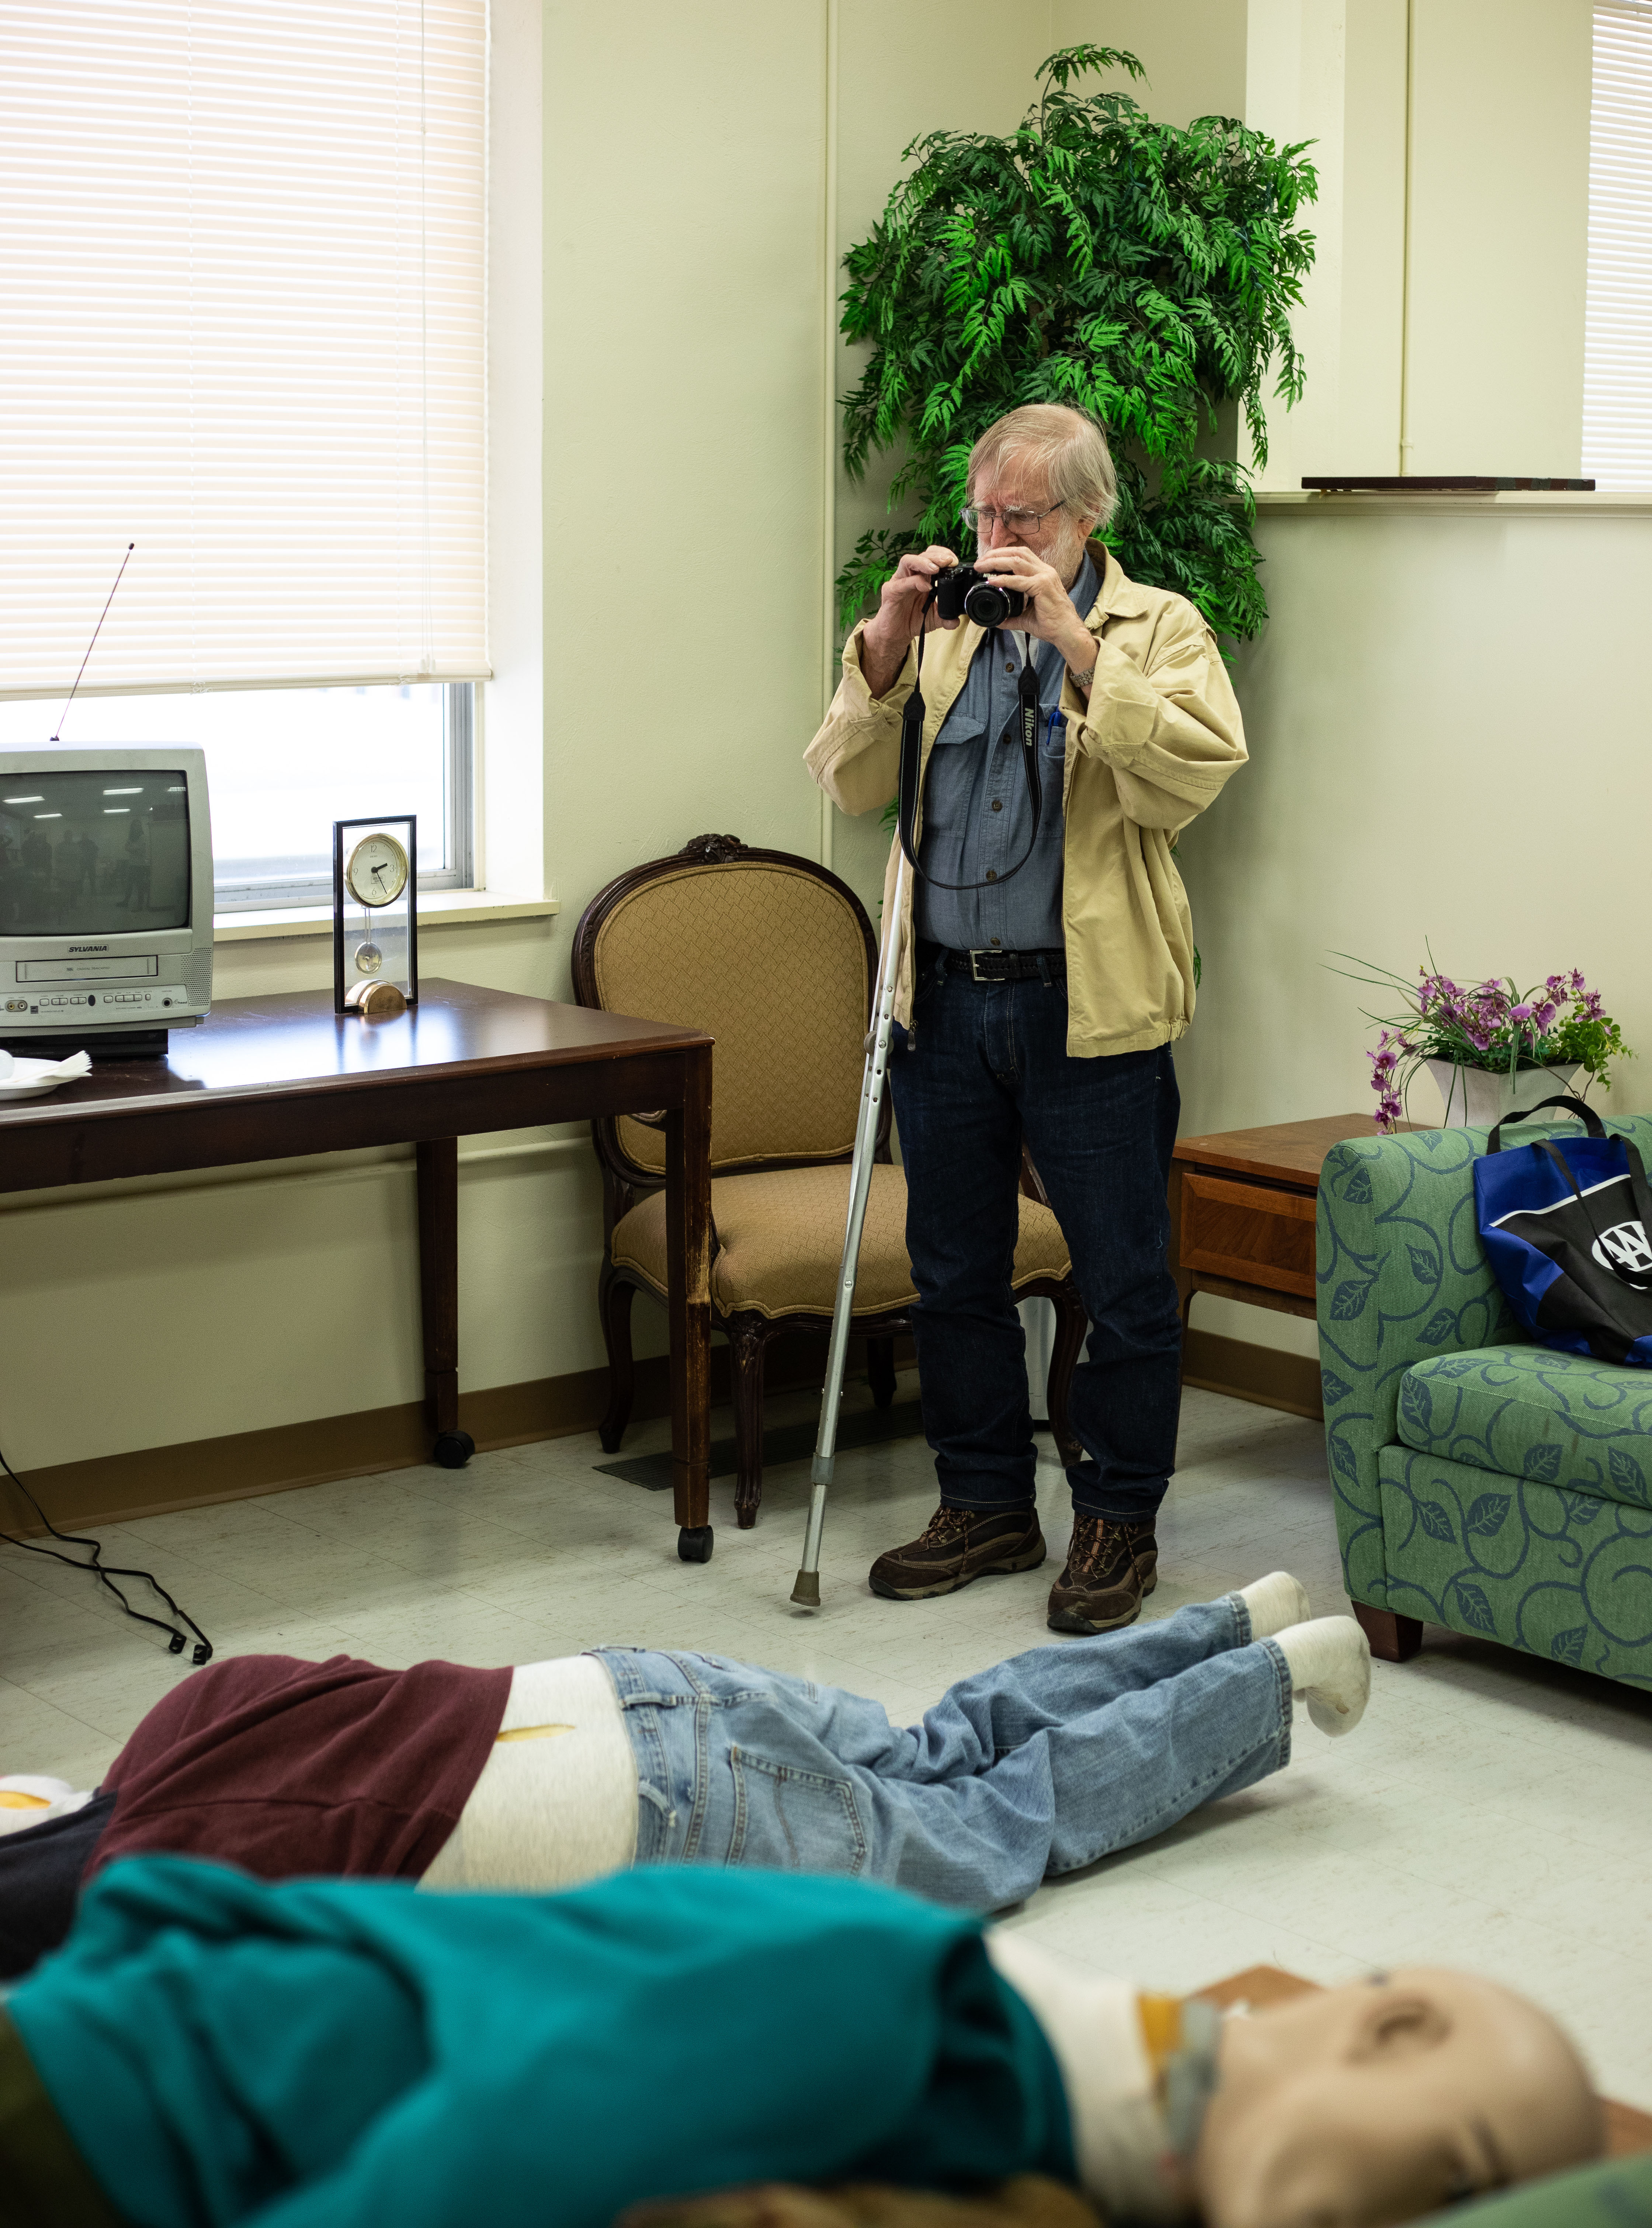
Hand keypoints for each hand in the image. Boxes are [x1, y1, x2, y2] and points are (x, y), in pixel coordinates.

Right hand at [860, 544, 959, 697]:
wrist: (891, 639)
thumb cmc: (910, 622)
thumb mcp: (934, 619)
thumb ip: (947, 616)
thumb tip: (959, 620)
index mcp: (921, 578)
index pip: (933, 558)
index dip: (944, 556)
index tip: (958, 562)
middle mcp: (908, 577)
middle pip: (921, 554)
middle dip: (936, 554)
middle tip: (949, 560)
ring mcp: (897, 584)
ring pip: (908, 562)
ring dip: (924, 563)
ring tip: (937, 567)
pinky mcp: (889, 595)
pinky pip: (900, 584)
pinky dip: (913, 582)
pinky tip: (924, 585)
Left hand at [974, 544, 1095, 668]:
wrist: (1067, 633)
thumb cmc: (1052, 624)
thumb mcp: (1027, 617)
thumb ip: (1012, 616)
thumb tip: (998, 620)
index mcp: (1042, 573)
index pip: (1021, 555)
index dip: (1003, 555)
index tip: (987, 561)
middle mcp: (1045, 571)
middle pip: (1017, 553)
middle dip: (996, 554)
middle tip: (980, 562)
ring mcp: (1045, 576)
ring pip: (1017, 561)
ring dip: (996, 562)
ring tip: (982, 566)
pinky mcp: (1043, 586)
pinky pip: (1019, 580)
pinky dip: (1004, 579)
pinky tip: (992, 581)